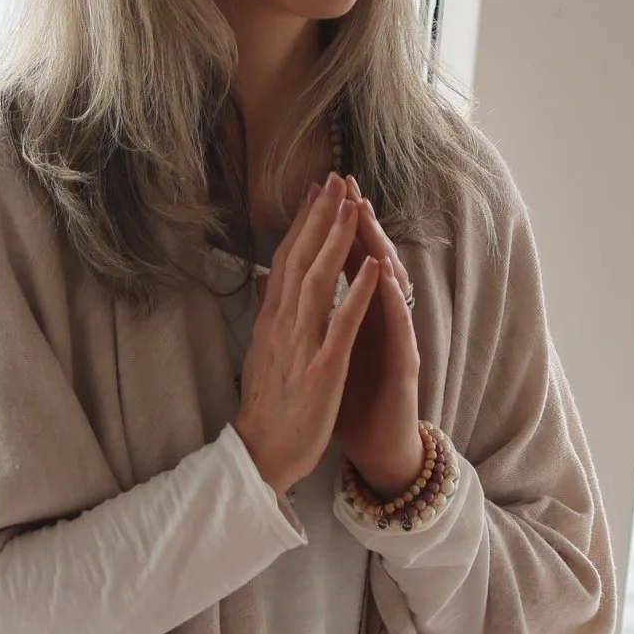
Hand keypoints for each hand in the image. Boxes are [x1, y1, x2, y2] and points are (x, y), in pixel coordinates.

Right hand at [234, 174, 380, 497]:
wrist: (262, 455)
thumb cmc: (267, 407)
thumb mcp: (261, 353)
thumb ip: (267, 313)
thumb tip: (264, 279)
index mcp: (272, 321)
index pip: (286, 260)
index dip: (302, 223)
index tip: (315, 190)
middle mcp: (283, 325)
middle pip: (300, 260)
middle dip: (319, 218)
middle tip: (334, 179)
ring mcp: (302, 346)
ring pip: (318, 282)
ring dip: (336, 242)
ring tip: (351, 206)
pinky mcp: (322, 370)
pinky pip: (342, 326)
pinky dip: (357, 295)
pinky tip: (372, 269)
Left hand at [333, 185, 424, 498]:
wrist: (377, 448)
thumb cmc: (352, 401)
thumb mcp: (323, 354)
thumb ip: (311, 318)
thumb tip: (284, 288)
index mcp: (356, 316)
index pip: (344, 262)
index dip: (331, 226)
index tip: (315, 191)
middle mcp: (380, 320)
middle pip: (369, 261)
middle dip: (355, 222)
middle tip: (344, 183)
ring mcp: (395, 338)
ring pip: (388, 285)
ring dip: (376, 247)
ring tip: (363, 214)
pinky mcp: (404, 364)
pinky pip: (398, 325)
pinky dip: (389, 298)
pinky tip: (382, 274)